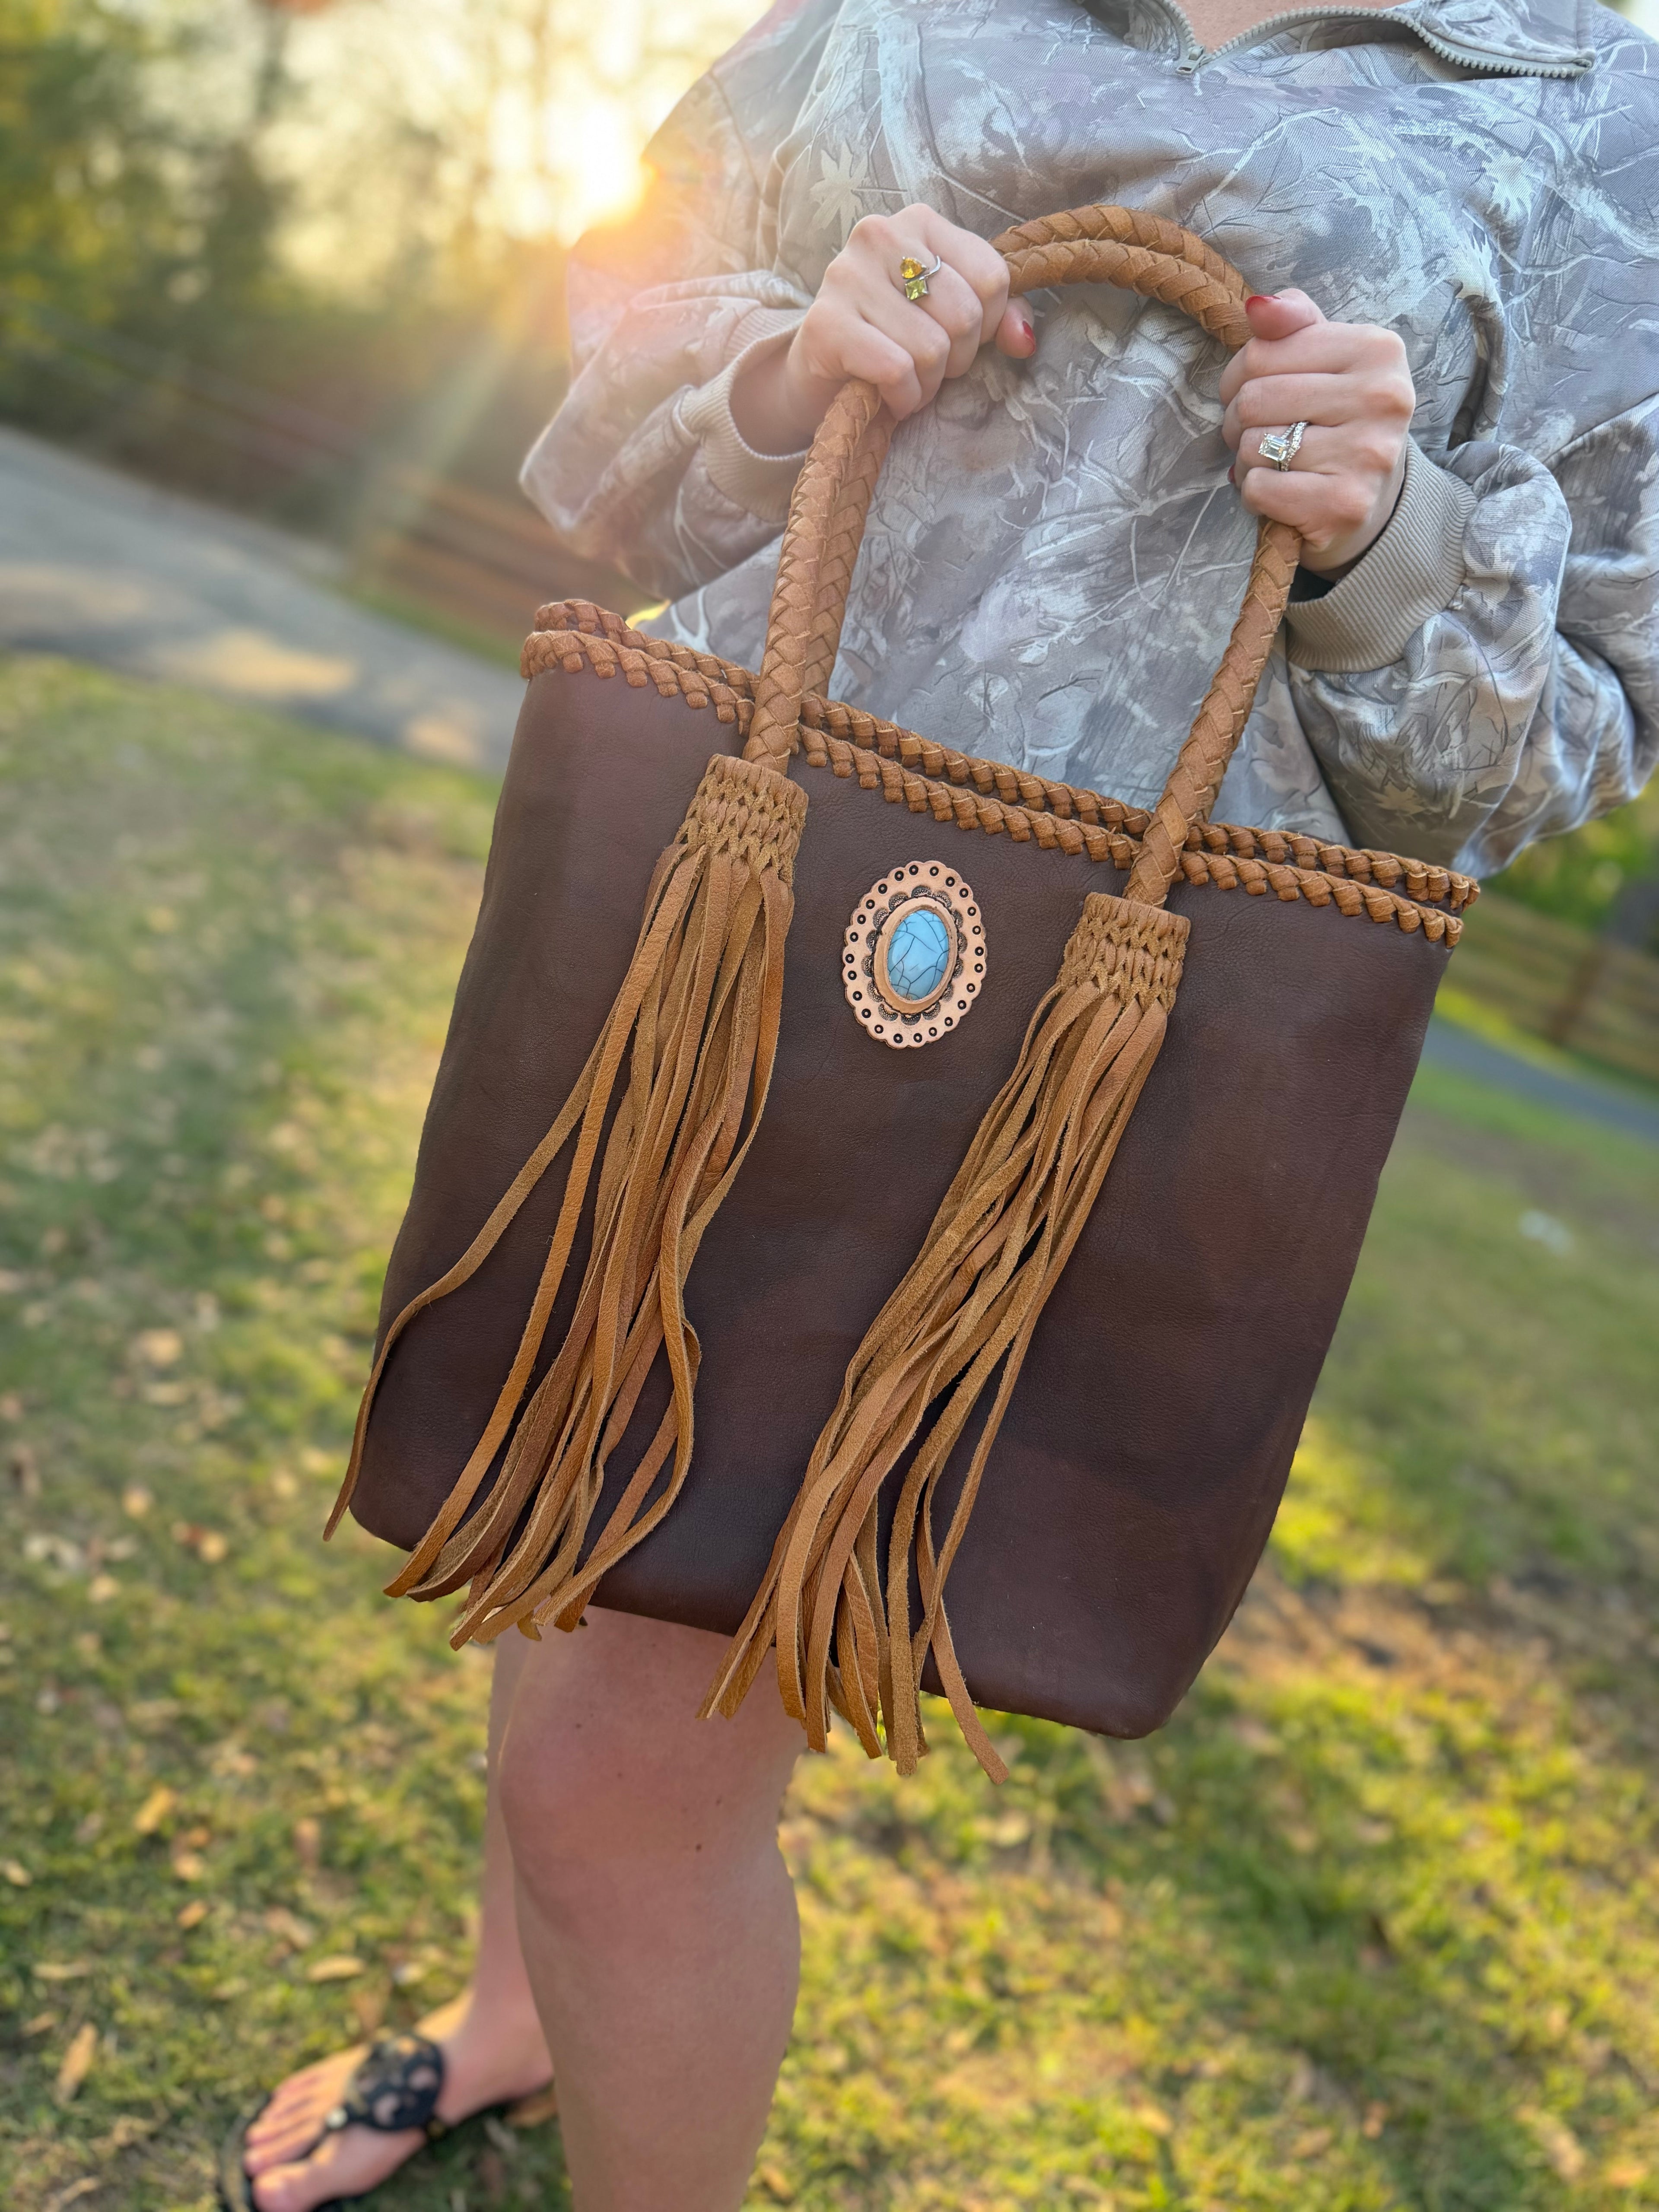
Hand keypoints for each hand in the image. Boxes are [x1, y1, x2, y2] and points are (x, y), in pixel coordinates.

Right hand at [731, 205, 1035, 455]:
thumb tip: (1023, 340)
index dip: (986, 326)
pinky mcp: (826, 323)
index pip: (992, 277)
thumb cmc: (892, 343)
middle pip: (965, 314)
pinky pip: (897, 371)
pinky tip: (888, 397)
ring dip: (927, 386)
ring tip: (906, 383)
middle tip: (928, 368)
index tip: (956, 340)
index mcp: (919, 224)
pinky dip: (902, 399)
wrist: (818, 380)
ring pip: (932, 349)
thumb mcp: (949, 319)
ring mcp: (847, 275)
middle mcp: (881, 235)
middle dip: (956, 359)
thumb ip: (996, 317)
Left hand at [1219, 291, 1415, 576]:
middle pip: (1254, 398)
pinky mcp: (1345, 504)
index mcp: (1378, 350)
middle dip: (1237, 421)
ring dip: (1246, 461)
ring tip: (1274, 464)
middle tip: (1256, 434)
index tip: (1252, 392)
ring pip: (1253, 446)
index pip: (1263, 350)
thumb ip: (1294, 325)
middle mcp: (1382, 398)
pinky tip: (1280, 494)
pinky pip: (1260, 488)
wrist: (1372, 503)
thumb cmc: (1338, 423)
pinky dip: (1255, 494)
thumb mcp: (1325, 361)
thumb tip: (1257, 307)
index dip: (1239, 376)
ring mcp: (1367, 454)